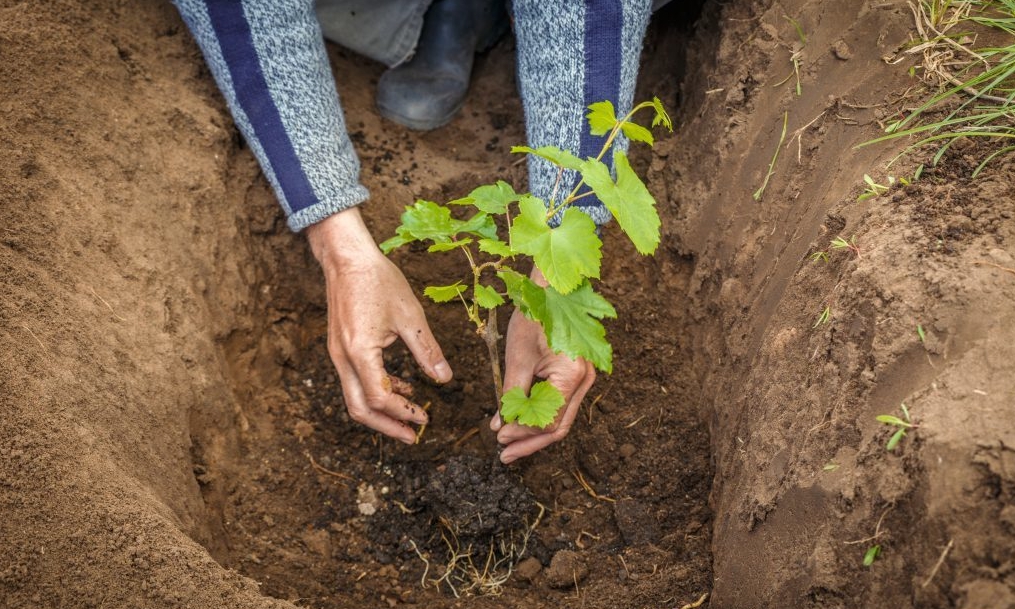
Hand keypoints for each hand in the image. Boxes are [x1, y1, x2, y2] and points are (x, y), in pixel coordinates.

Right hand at [306, 207, 451, 443]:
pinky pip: (355, 380)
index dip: (404, 412)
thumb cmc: (378, 280)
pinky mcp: (339, 348)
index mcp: (360, 352)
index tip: (425, 419)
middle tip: (412, 436)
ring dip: (381, 412)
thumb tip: (445, 380)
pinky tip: (400, 387)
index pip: (380, 398)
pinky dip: (375, 391)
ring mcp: (337, 354)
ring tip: (409, 417)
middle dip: (387, 426)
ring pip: (354, 398)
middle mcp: (343, 358)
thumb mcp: (410, 316)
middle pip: (359, 409)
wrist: (347, 258)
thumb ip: (427, 351)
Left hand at [490, 268, 594, 463]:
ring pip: (561, 419)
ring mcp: (584, 379)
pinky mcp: (576, 375)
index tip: (499, 438)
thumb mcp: (518, 358)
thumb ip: (511, 395)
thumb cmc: (534, 317)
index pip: (548, 422)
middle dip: (530, 442)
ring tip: (509, 444)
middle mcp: (586, 381)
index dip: (523, 434)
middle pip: (559, 427)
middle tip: (505, 455)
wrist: (550, 289)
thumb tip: (501, 426)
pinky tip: (521, 423)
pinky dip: (540, 416)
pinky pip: (560, 404)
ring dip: (534, 433)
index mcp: (573, 376)